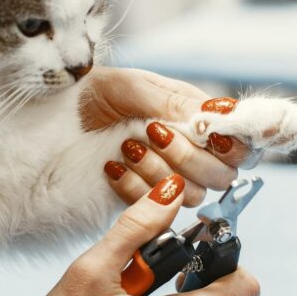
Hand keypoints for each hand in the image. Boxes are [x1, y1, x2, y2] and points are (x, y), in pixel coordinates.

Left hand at [82, 67, 252, 206]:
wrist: (57, 118)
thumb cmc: (96, 92)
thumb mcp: (135, 86)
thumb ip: (178, 104)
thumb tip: (220, 117)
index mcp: (197, 119)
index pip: (239, 144)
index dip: (232, 146)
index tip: (208, 135)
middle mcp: (190, 151)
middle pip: (221, 175)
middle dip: (187, 156)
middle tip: (153, 132)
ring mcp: (168, 178)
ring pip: (190, 194)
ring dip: (157, 170)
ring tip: (127, 146)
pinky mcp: (144, 201)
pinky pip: (155, 209)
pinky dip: (134, 187)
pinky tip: (113, 167)